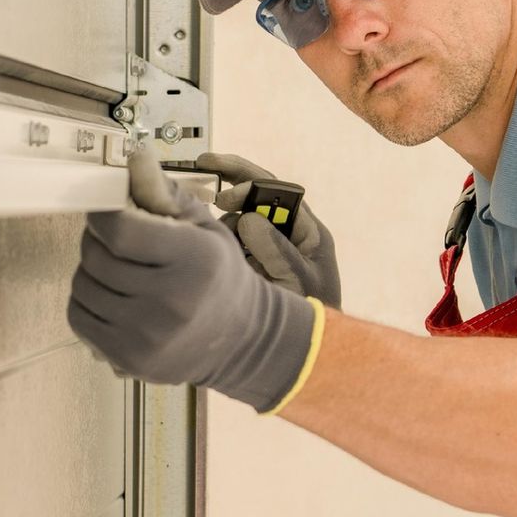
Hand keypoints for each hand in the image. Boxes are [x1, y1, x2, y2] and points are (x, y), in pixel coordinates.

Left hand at [66, 146, 318, 412]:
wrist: (239, 338)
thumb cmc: (216, 274)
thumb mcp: (201, 225)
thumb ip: (162, 192)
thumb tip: (133, 156)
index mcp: (193, 259)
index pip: (119, 229)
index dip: (102, 214)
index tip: (107, 211)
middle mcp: (171, 301)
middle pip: (95, 257)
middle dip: (96, 240)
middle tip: (115, 240)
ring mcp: (147, 335)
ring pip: (82, 286)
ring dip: (90, 271)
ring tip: (117, 270)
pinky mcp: (127, 359)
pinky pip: (78, 317)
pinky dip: (86, 301)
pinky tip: (111, 297)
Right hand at [189, 153, 341, 308]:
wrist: (308, 352)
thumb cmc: (314, 316)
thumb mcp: (299, 280)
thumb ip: (276, 249)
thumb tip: (248, 219)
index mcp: (307, 231)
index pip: (278, 190)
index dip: (249, 183)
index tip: (224, 195)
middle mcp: (287, 234)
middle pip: (258, 194)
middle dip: (231, 180)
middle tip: (202, 165)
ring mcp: (267, 250)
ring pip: (239, 221)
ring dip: (223, 222)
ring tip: (211, 237)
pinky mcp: (251, 266)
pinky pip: (232, 244)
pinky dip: (219, 242)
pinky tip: (210, 250)